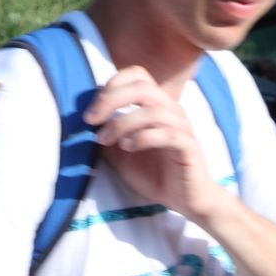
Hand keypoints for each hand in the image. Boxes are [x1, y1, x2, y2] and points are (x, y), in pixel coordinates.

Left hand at [82, 66, 223, 219]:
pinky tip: (127, 147)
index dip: (113, 83)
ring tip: (104, 140)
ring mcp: (182, 127)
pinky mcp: (188, 147)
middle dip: (111, 99)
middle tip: (90, 120)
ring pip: (152, 111)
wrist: (185, 200)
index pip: (138, 75)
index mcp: (156, 105)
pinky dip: (142, 137)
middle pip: (142, 87)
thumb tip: (87, 122)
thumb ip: (108, 135)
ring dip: (122, 123)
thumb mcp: (120, 155)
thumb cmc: (155, 174)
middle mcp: (171, 111)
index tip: (93, 108)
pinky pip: (168, 134)